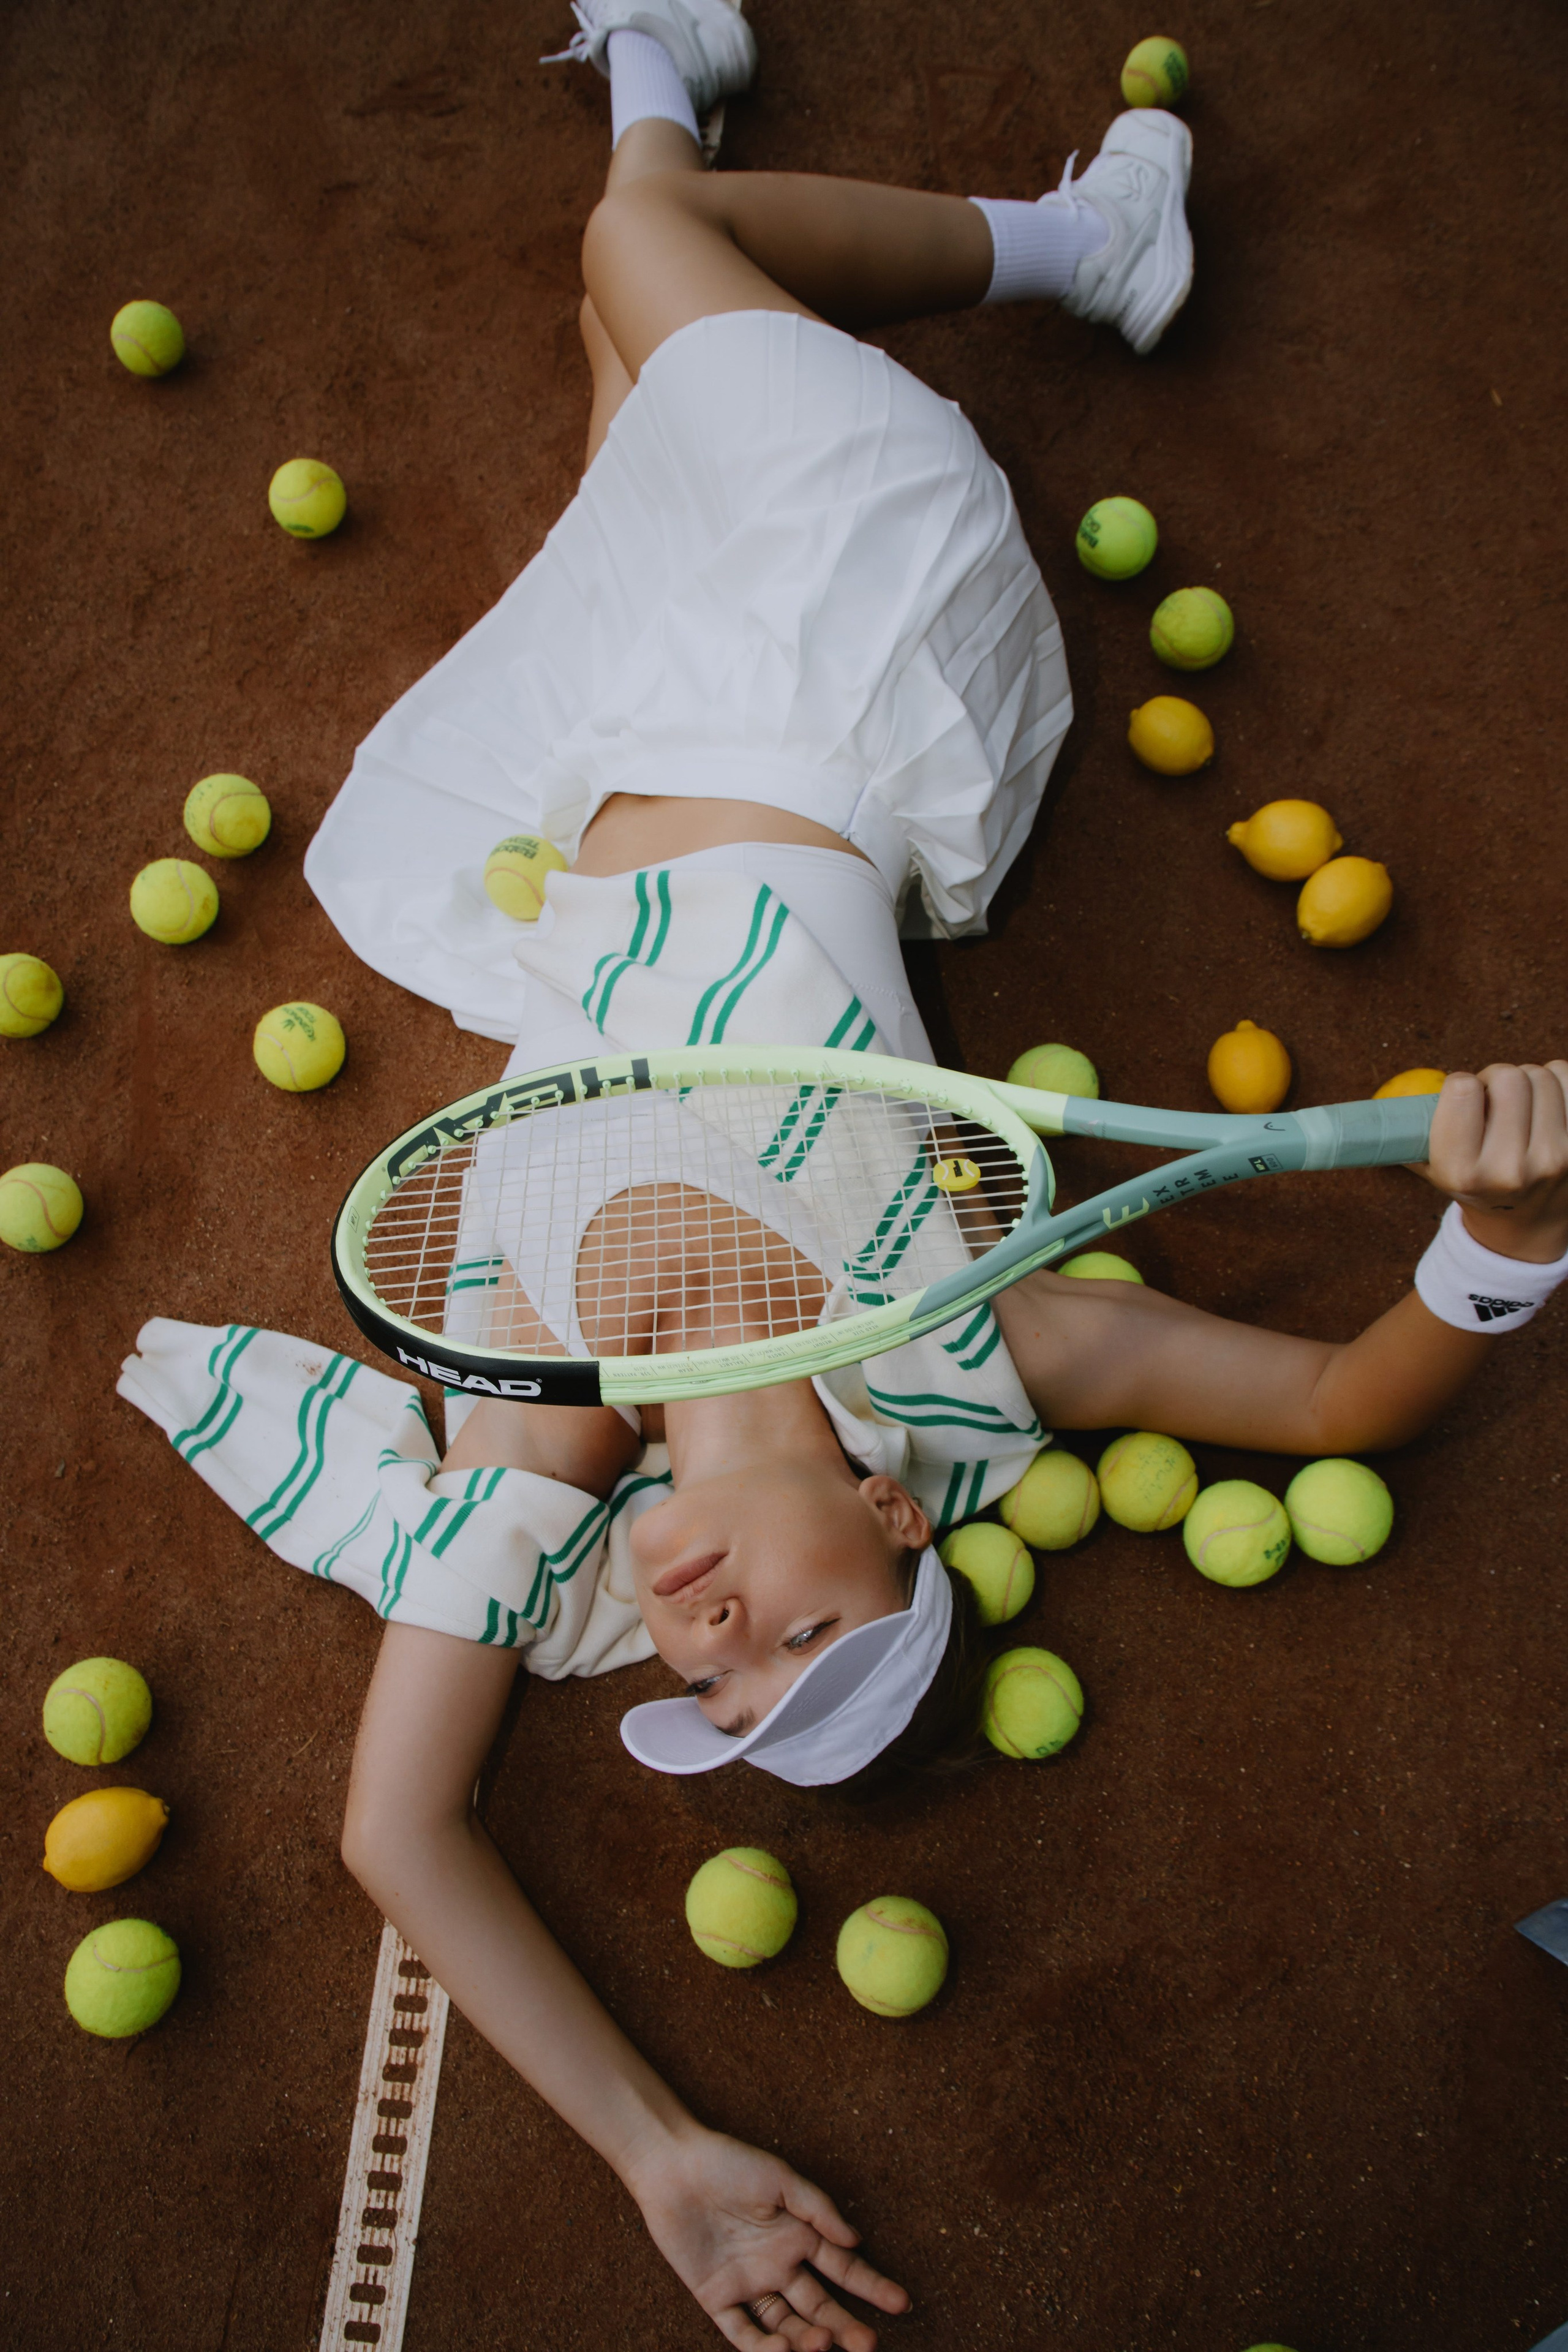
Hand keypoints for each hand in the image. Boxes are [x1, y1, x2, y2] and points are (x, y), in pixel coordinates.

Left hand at [625, 2119, 910, 2349]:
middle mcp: (779, 2266)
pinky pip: (743, 2332)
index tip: (901, 2303)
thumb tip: (855, 2241)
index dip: (872, 2287)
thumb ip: (818, 2210)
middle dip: (846, 2327)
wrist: (674, 2167)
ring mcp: (749, 2285)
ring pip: (787, 2325)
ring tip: (825, 2344)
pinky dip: (763, 2348)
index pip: (844, 2270)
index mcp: (799, 2237)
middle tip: (869, 2344)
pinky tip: (783, 2350)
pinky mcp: (717, 2298)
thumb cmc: (729, 2163)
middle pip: (820, 2307)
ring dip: (808, 2340)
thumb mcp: (780, 2178)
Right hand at [1421, 1063, 1567, 1261]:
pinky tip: (1545, 1107)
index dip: (1461, 1085)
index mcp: (1462, 1173)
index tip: (1464, 1099)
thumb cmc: (1474, 1183)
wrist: (1524, 1225)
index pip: (1462, 1088)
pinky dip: (1558, 1082)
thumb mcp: (1432, 1167)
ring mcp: (1555, 1160)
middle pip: (1508, 1076)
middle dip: (1496, 1078)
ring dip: (1528, 1081)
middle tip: (1493, 1100)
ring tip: (1520, 1108)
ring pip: (1542, 1074)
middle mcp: (1510, 1170)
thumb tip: (1385, 1104)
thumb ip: (1411, 1132)